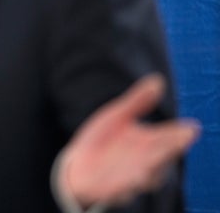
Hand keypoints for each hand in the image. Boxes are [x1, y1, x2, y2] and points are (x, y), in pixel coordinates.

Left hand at [59, 74, 199, 207]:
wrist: (78, 166)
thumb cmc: (103, 141)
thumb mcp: (117, 116)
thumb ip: (137, 101)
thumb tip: (158, 79)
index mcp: (149, 142)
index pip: (169, 137)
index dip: (180, 134)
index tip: (192, 127)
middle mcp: (145, 161)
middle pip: (162, 156)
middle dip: (171, 149)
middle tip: (182, 139)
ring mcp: (132, 177)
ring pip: (147, 176)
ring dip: (152, 170)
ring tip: (155, 162)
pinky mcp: (115, 191)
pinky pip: (124, 191)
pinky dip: (127, 187)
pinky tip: (131, 181)